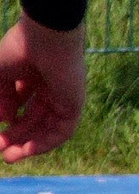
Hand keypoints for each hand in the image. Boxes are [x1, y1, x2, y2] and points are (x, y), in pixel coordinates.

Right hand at [0, 16, 84, 162]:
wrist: (47, 36)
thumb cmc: (20, 49)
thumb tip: (6, 120)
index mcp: (32, 73)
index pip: (19, 103)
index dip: (6, 119)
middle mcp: (49, 85)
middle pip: (33, 118)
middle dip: (15, 135)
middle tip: (0, 150)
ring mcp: (63, 94)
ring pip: (47, 126)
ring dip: (29, 144)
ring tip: (10, 157)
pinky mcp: (75, 102)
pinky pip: (64, 130)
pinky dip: (47, 142)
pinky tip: (29, 150)